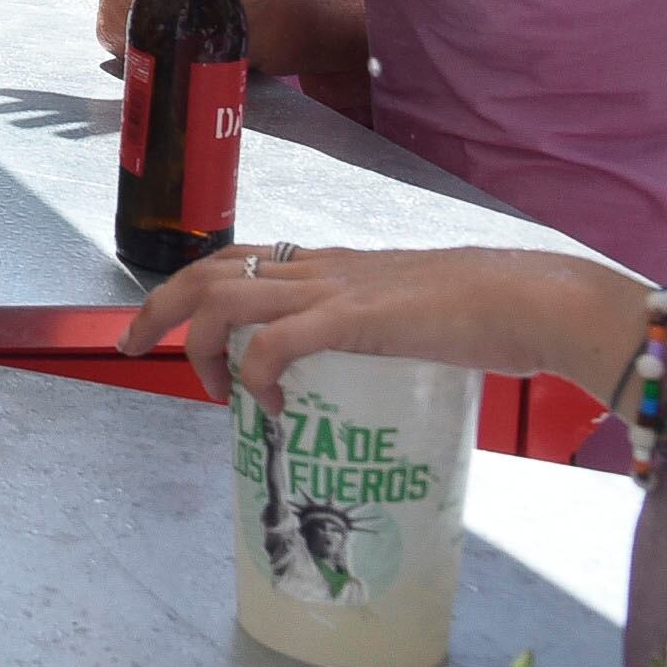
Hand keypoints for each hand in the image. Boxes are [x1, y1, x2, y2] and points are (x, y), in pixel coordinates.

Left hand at [120, 246, 644, 413]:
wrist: (536, 298)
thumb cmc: (491, 312)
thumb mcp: (411, 315)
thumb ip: (380, 333)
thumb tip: (367, 369)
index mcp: (330, 265)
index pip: (238, 258)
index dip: (192, 288)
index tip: (169, 328)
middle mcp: (320, 268)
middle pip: (208, 269)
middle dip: (157, 306)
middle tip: (130, 347)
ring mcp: (335, 289)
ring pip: (224, 297)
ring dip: (196, 343)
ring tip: (206, 390)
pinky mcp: (356, 318)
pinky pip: (277, 342)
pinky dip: (257, 374)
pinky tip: (272, 408)